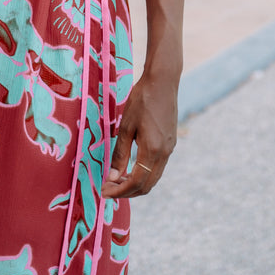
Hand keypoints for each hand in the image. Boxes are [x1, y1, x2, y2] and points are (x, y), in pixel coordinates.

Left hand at [101, 71, 178, 198]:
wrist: (163, 82)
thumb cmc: (142, 100)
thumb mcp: (126, 126)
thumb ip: (120, 153)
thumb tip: (113, 176)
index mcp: (152, 150)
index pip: (136, 182)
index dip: (119, 191)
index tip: (104, 191)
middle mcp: (164, 154)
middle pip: (147, 185)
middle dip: (127, 192)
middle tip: (108, 188)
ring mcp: (170, 149)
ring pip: (153, 178)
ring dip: (136, 184)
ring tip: (117, 180)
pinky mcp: (171, 143)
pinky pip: (157, 168)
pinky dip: (144, 174)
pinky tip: (131, 168)